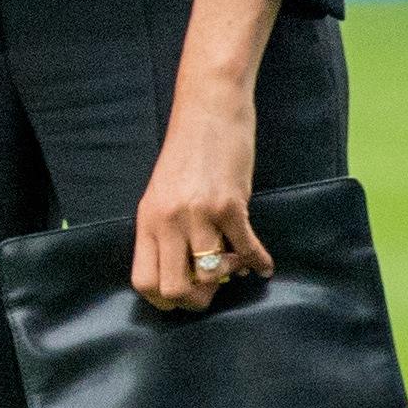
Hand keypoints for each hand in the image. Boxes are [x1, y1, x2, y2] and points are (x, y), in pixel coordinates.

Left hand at [132, 74, 273, 311]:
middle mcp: (166, 219)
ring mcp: (197, 213)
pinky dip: (260, 262)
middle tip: (215, 285)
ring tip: (238, 264)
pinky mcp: (229, 205)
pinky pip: (247, 250)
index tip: (188, 291)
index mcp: (147, 219)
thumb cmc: (188, 152)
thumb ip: (170, 231)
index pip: (143, 281)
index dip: (167, 300)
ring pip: (210, 275)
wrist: (208, 107)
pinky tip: (264, 263)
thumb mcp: (165, 194)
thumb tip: (190, 276)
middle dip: (199, 299)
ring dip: (230, 277)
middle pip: (173, 289)